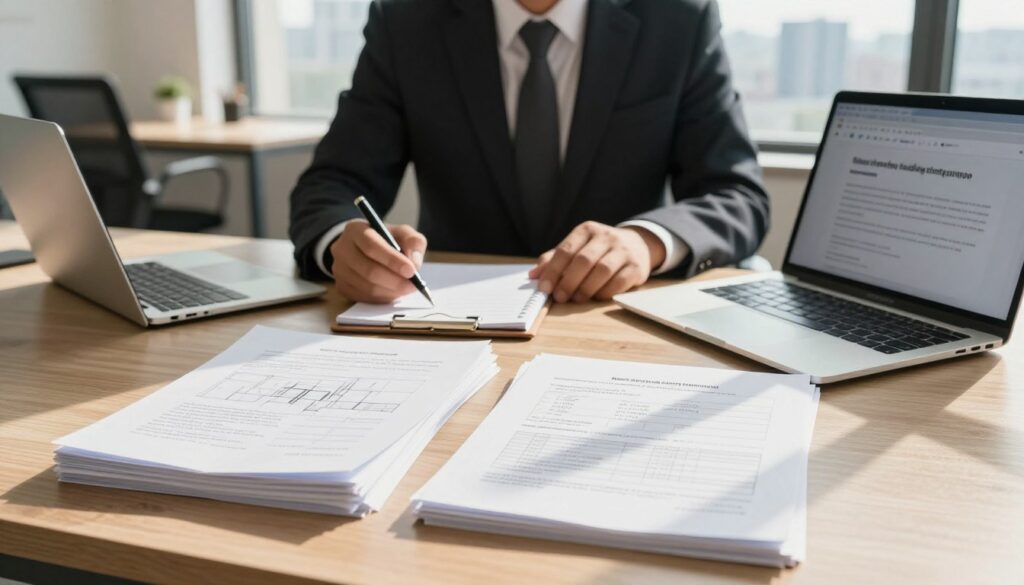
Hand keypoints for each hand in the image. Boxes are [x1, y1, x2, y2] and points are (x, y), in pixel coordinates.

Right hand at [329, 220, 426, 302]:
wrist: (364, 249)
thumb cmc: (386, 240)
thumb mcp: (402, 233)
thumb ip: (413, 242)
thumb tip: (414, 263)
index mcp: (356, 230)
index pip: (372, 246)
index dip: (392, 260)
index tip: (411, 270)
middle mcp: (342, 249)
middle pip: (368, 270)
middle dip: (395, 280)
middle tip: (413, 285)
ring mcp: (339, 269)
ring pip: (367, 287)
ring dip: (391, 291)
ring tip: (406, 288)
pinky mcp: (341, 286)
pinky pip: (364, 297)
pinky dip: (383, 298)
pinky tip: (393, 292)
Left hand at [529, 221, 665, 302]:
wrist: (637, 245)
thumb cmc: (598, 250)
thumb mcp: (577, 248)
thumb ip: (554, 260)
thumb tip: (533, 275)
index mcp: (587, 230)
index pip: (565, 250)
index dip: (553, 271)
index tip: (544, 288)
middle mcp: (606, 236)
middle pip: (583, 260)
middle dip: (568, 282)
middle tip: (560, 297)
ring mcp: (623, 250)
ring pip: (602, 270)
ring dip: (586, 288)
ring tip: (577, 299)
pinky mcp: (637, 266)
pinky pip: (619, 282)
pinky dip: (605, 292)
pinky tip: (596, 297)